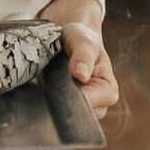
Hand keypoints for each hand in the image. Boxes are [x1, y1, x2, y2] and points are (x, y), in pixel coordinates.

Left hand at [37, 0, 119, 120]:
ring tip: (45, 81)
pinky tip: (41, 88)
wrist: (70, 36)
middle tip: (46, 81)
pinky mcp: (69, 106)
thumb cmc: (81, 37)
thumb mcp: (83, 40)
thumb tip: (81, 76)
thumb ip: (84, 55)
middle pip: (75, 112)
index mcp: (108, 91)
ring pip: (64, 113)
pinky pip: (58, 110)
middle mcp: (99, 105)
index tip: (55, 83)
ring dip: (52, 99)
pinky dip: (49, 100)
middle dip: (59, 99)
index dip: (70, 96)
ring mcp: (83, 108)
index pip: (87, 104)